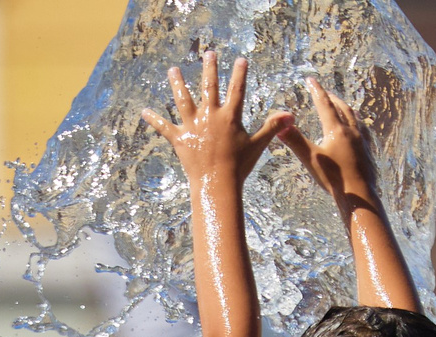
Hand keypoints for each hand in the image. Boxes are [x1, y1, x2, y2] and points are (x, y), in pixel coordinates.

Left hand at [143, 51, 291, 188]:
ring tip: (173, 70)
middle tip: (208, 53)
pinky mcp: (179, 139)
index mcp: (229, 117)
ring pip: (183, 100)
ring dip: (177, 83)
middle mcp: (210, 116)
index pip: (237, 90)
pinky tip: (144, 111)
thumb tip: (290, 115)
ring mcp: (193, 126)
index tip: (241, 60)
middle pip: (209, 87)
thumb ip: (272, 126)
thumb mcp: (258, 145)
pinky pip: (164, 127)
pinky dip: (154, 120)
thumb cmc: (239, 166)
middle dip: (209, 68)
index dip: (240, 74)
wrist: (217, 184)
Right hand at [281, 78, 378, 210]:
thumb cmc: (334, 179)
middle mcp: (351, 131)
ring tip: (341, 106)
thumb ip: (295, 141)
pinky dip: (357, 124)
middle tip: (325, 92)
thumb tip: (280, 126)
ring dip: (345, 108)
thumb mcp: (311, 159)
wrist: (358, 195)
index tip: (311, 80)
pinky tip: (357, 129)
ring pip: (354, 117)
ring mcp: (362, 141)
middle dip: (332, 98)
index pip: (324, 104)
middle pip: (342, 108)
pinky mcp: (367, 151)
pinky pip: (363, 131)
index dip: (317, 91)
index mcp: (336, 130)